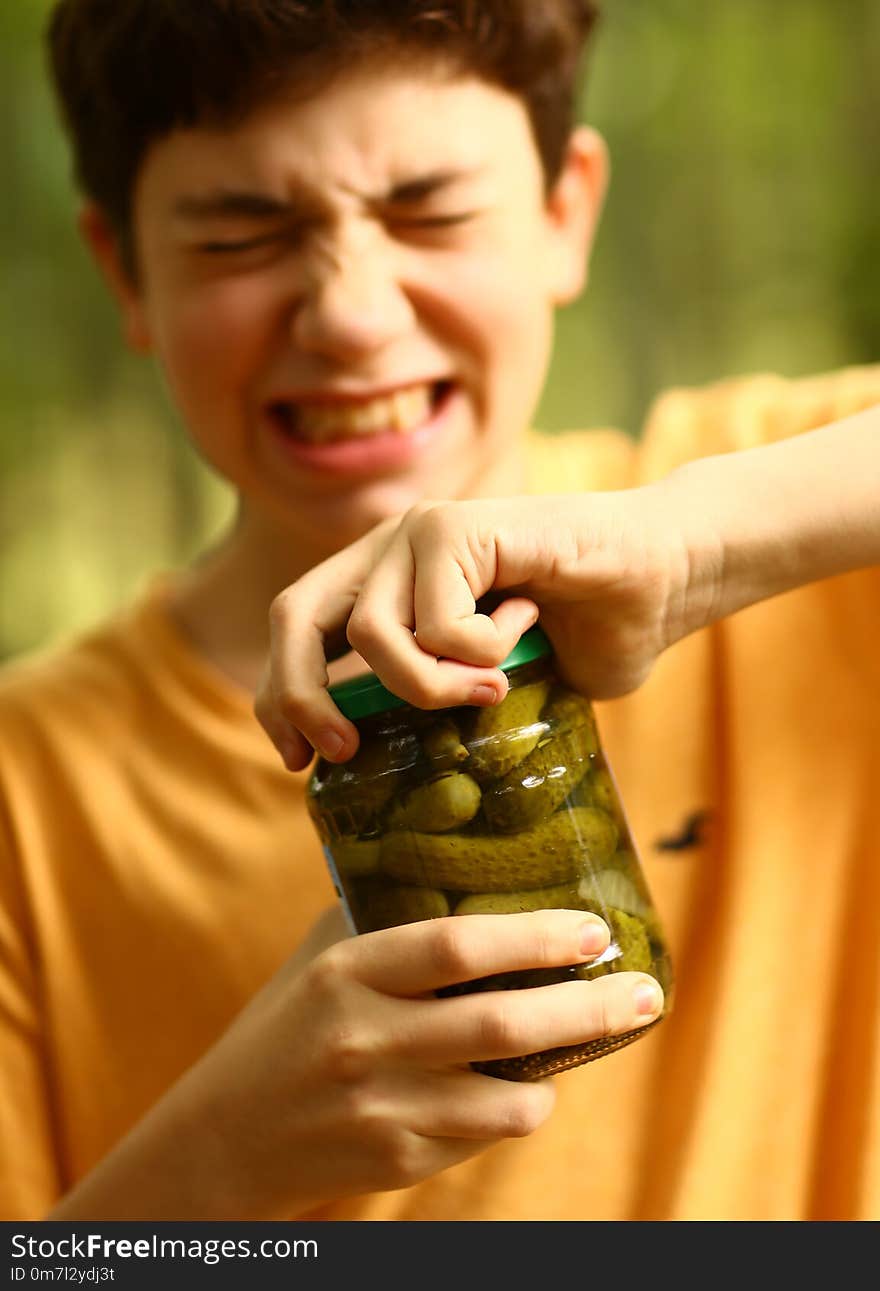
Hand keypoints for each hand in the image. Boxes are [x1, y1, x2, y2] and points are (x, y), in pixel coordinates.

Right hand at [182, 908, 662, 1215]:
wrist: (226, 1137)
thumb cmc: (287, 1027)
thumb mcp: (321, 960)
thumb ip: (387, 919)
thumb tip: (472, 868)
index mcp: (347, 973)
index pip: (455, 946)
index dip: (534, 936)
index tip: (593, 929)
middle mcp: (365, 1040)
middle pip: (502, 1024)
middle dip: (589, 1007)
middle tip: (644, 990)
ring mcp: (382, 1110)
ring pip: (510, 1099)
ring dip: (562, 1069)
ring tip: (590, 1037)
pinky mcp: (398, 1162)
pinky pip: (485, 1135)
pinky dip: (517, 1106)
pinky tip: (521, 1082)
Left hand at [256, 483, 711, 767]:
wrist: (666, 573)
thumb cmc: (590, 629)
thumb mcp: (492, 683)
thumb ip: (435, 701)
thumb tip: (376, 765)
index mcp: (387, 577)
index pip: (298, 628)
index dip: (283, 693)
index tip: (299, 759)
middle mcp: (391, 546)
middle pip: (295, 616)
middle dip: (304, 695)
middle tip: (342, 754)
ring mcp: (422, 530)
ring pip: (371, 635)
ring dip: (429, 687)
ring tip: (490, 689)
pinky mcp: (463, 524)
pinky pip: (440, 624)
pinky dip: (482, 652)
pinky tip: (526, 625)